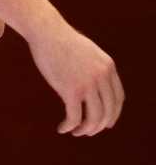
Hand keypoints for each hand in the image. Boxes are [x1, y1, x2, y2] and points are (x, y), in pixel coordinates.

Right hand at [29, 21, 122, 135]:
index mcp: (108, 67)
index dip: (113, 114)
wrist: (46, 31)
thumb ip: (94, 67)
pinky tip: (62, 128)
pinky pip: (75, 116)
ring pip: (94, 117)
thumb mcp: (87, 52)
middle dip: (99, 125)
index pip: (118, 98)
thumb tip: (92, 83)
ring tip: (76, 132)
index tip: (105, 123)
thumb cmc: (61, 41)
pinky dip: (70, 126)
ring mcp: (88, 84)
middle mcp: (102, 77)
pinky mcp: (71, 89)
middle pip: (108, 111)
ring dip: (86, 129)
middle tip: (88, 132)